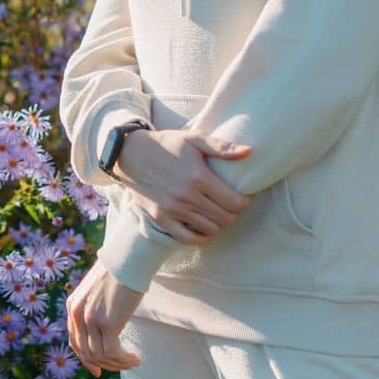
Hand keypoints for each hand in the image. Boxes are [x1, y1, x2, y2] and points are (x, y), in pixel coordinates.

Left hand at [65, 262, 143, 376]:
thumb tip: (104, 329)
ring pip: (100, 356)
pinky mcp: (107, 323)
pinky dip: (124, 360)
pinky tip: (135, 359)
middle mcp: (77, 314)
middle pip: (86, 353)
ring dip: (117, 364)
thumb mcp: (97, 292)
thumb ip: (94, 309)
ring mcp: (90, 319)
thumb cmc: (119, 272)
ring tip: (132, 361)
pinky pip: (113, 353)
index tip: (99, 370)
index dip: (87, 360)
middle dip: (105, 364)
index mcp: (72, 306)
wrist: (128, 258)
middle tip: (123, 364)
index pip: (75, 342)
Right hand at [114, 128, 254, 244]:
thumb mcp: (194, 138)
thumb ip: (222, 147)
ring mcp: (173, 209)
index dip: (245, 202)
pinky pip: (188, 239)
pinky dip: (202, 238)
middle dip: (234, 212)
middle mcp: (187, 196)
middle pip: (225, 218)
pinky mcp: (161, 218)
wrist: (130, 153)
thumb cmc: (166, 144)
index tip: (245, 196)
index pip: (235, 202)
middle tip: (231, 204)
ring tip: (219, 213)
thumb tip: (249, 152)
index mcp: (198, 176)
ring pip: (210, 229)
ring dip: (219, 223)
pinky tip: (206, 229)